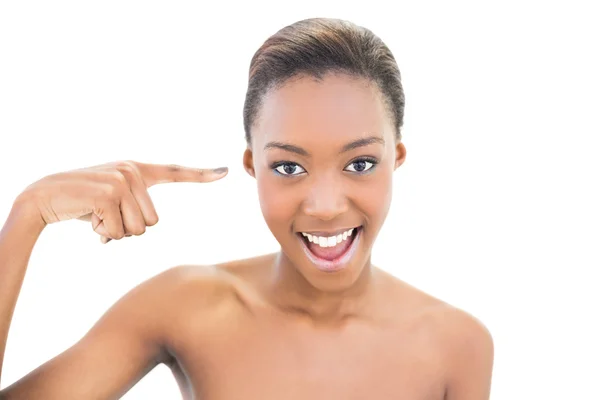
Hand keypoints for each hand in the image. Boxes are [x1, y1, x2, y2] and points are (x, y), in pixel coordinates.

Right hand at [21, 160, 227, 242]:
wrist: (43, 197)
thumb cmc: (82, 204)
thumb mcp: (112, 202)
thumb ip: (131, 208)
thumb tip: (143, 227)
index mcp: (138, 171)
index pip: (175, 172)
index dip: (201, 174)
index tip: (227, 171)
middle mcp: (133, 170)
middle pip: (152, 223)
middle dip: (127, 229)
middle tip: (104, 216)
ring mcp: (121, 180)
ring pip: (137, 230)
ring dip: (114, 232)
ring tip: (95, 216)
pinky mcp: (108, 193)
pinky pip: (118, 232)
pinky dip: (102, 234)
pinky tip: (87, 218)